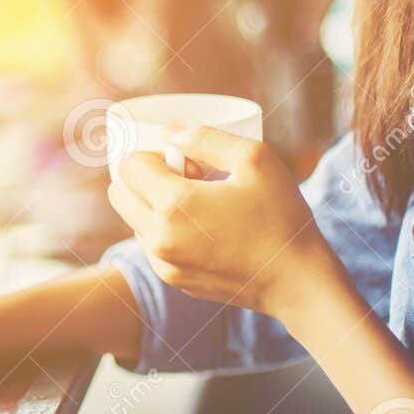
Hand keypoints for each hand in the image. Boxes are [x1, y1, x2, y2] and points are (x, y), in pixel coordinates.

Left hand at [105, 126, 338, 325]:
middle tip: (187, 181)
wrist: (295, 279)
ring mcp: (162, 263)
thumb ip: (205, 138)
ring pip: (132, 220)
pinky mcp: (172, 279)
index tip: (186, 163)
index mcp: (174, 204)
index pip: (129, 166)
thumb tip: (167, 133)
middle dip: (143, 178)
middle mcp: (158, 237)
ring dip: (153, 206)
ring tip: (199, 206)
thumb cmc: (281, 215)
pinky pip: (150, 245)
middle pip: (119, 193)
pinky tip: (204, 230)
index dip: (154, 155)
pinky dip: (165, 231)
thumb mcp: (254, 158)